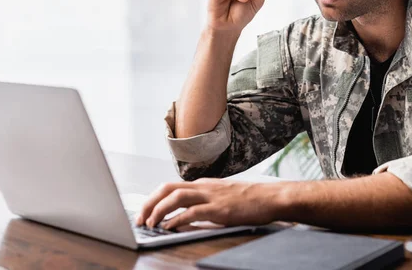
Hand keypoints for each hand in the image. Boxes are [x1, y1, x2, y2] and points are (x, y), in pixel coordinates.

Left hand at [135, 178, 282, 228]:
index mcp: (203, 184)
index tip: (144, 212)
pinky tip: (170, 227)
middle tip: (140, 219)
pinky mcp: (219, 209)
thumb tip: (186, 214)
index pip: (171, 187)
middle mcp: (204, 187)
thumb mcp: (222, 196)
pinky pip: (192, 212)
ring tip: (151, 224)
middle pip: (167, 189)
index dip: (154, 198)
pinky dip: (177, 219)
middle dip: (150, 203)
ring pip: (176, 197)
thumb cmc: (250, 199)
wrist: (271, 197)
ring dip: (159, 210)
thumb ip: (205, 201)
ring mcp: (211, 196)